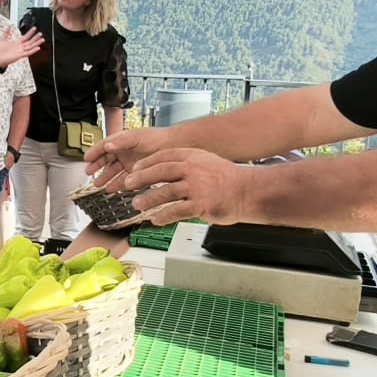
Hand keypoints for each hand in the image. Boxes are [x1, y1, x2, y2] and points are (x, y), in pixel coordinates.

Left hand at [0, 28, 44, 68]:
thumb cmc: (0, 51)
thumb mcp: (3, 39)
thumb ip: (6, 33)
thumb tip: (9, 26)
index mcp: (17, 43)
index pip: (26, 37)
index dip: (30, 32)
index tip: (34, 28)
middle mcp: (20, 47)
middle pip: (30, 42)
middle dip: (35, 37)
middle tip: (40, 33)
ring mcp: (20, 52)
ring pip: (31, 47)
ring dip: (36, 43)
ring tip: (42, 39)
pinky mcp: (20, 56)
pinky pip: (28, 53)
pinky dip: (33, 50)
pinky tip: (38, 48)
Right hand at [85, 125, 165, 188]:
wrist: (175, 146)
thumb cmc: (156, 138)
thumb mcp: (136, 137)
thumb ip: (121, 142)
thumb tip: (106, 145)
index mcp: (122, 141)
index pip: (104, 146)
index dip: (94, 152)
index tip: (86, 159)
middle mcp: (124, 152)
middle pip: (107, 160)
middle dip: (97, 168)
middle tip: (89, 174)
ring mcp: (130, 163)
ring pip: (114, 172)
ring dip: (106, 178)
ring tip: (99, 186)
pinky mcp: (138, 173)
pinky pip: (124, 180)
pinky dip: (117, 185)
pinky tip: (112, 189)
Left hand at [122, 147, 259, 225]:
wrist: (248, 192)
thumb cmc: (227, 179)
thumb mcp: (206, 161)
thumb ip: (186, 163)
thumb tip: (164, 167)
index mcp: (193, 156)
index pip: (164, 156)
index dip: (146, 163)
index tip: (134, 169)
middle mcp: (193, 169)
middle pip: (160, 171)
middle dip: (141, 178)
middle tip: (128, 184)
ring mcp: (196, 187)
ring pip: (165, 192)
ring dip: (148, 199)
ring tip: (137, 204)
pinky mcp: (200, 205)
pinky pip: (176, 211)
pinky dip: (163, 216)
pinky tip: (155, 219)